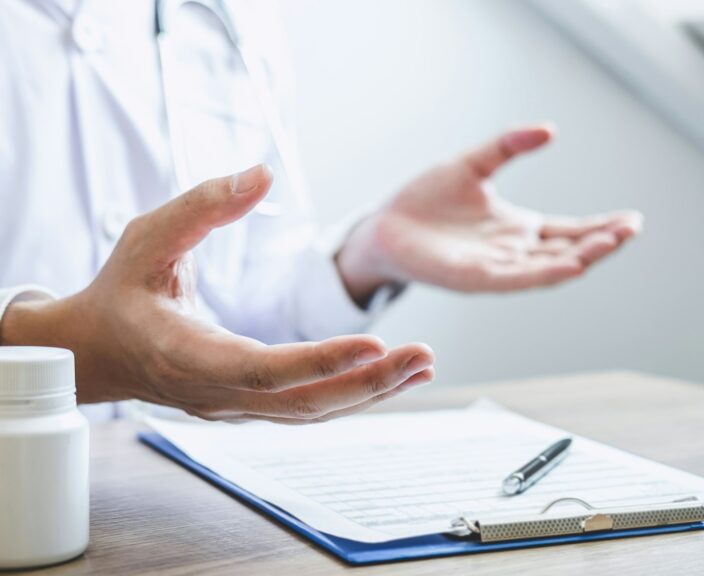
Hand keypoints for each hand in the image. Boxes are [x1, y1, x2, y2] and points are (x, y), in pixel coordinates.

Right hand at [0, 165, 434, 422]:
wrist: (96, 352)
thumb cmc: (121, 291)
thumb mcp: (148, 237)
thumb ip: (202, 205)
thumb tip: (263, 173)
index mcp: (186, 353)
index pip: (262, 368)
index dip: (319, 361)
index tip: (374, 345)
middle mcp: (215, 392)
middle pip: (302, 402)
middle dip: (367, 382)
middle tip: (422, 357)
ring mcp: (233, 408)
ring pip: (310, 413)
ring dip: (370, 393)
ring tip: (422, 367)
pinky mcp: (248, 408)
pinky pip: (307, 409)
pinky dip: (352, 395)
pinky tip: (392, 377)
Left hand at [338, 126, 642, 300]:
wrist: (383, 227)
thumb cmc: (425, 200)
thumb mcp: (473, 165)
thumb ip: (508, 147)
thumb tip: (549, 130)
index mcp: (518, 230)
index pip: (570, 231)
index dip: (601, 227)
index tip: (632, 219)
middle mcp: (513, 253)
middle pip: (567, 250)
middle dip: (601, 242)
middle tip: (631, 229)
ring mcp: (496, 268)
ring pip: (548, 267)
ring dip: (581, 258)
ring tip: (610, 243)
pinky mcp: (474, 278)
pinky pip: (516, 279)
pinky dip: (544, 273)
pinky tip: (570, 265)